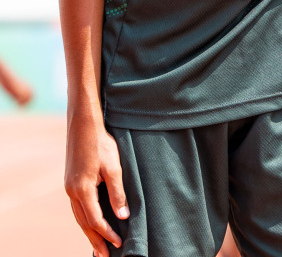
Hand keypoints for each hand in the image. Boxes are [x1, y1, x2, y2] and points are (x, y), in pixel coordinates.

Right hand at [64, 115, 126, 256]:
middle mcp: (72, 192)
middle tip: (104, 256)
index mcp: (82, 189)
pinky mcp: (71, 184)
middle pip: (83, 223)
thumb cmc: (102, 145)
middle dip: (95, 239)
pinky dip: (85, 219)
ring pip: (78, 216)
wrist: (84, 127)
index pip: (95, 219)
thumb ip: (117, 192)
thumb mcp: (114, 168)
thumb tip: (123, 215)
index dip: (106, 233)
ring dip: (89, 232)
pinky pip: (77, 207)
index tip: (118, 243)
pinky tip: (91, 224)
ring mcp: (69, 188)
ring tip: (98, 246)